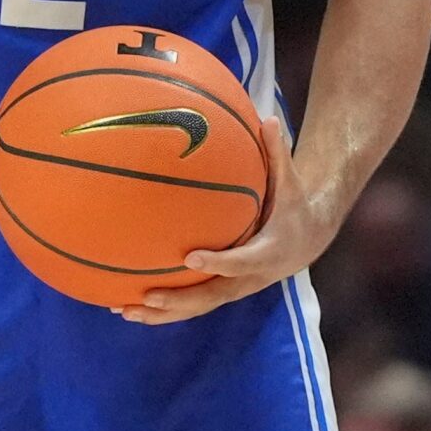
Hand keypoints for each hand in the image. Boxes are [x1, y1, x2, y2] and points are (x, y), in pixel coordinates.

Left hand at [122, 118, 327, 324]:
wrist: (306, 241)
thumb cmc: (292, 206)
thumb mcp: (290, 182)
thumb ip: (278, 154)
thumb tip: (270, 117)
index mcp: (266, 251)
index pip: (240, 261)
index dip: (218, 262)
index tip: (190, 257)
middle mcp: (249, 278)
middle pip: (212, 296)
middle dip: (179, 299)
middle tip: (147, 295)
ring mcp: (234, 288)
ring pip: (197, 307)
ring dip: (161, 313)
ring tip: (124, 310)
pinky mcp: (223, 291)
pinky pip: (192, 305)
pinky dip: (162, 309)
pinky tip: (129, 305)